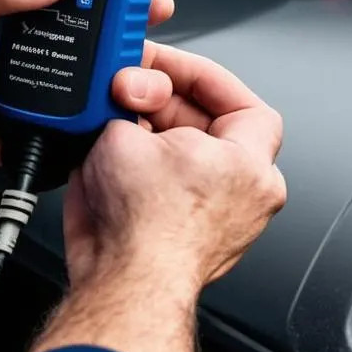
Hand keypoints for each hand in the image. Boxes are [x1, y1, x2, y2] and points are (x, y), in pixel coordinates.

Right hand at [62, 44, 285, 293]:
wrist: (123, 287)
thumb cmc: (145, 226)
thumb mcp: (126, 132)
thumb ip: (128, 102)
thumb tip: (121, 90)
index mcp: (248, 163)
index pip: (237, 98)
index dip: (193, 72)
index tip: (158, 64)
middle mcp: (241, 193)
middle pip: (202, 122)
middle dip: (158, 101)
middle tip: (123, 88)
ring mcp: (211, 217)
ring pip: (177, 153)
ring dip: (142, 133)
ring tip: (109, 123)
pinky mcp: (178, 234)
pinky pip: (159, 185)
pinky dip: (133, 167)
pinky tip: (102, 156)